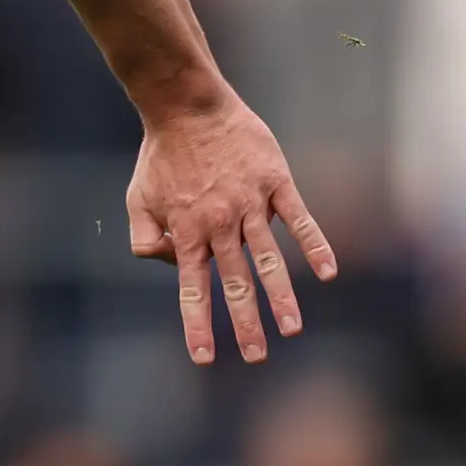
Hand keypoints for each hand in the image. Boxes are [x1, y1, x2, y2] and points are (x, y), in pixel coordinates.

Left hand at [124, 92, 338, 364]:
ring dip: (281, 297)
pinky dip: (314, 245)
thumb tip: (173, 266)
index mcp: (186, 232)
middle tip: (256, 357)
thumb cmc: (161, 156)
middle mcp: (219, 224)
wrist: (187, 106)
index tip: (205, 358)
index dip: (198, 324)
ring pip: (268, 259)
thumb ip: (147, 239)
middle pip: (235, 283)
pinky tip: (327, 272)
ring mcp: (249, 203)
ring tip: (292, 330)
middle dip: (246, 324)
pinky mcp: (275, 182)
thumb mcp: (137, 200)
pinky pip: (298, 218)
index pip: (192, 289)